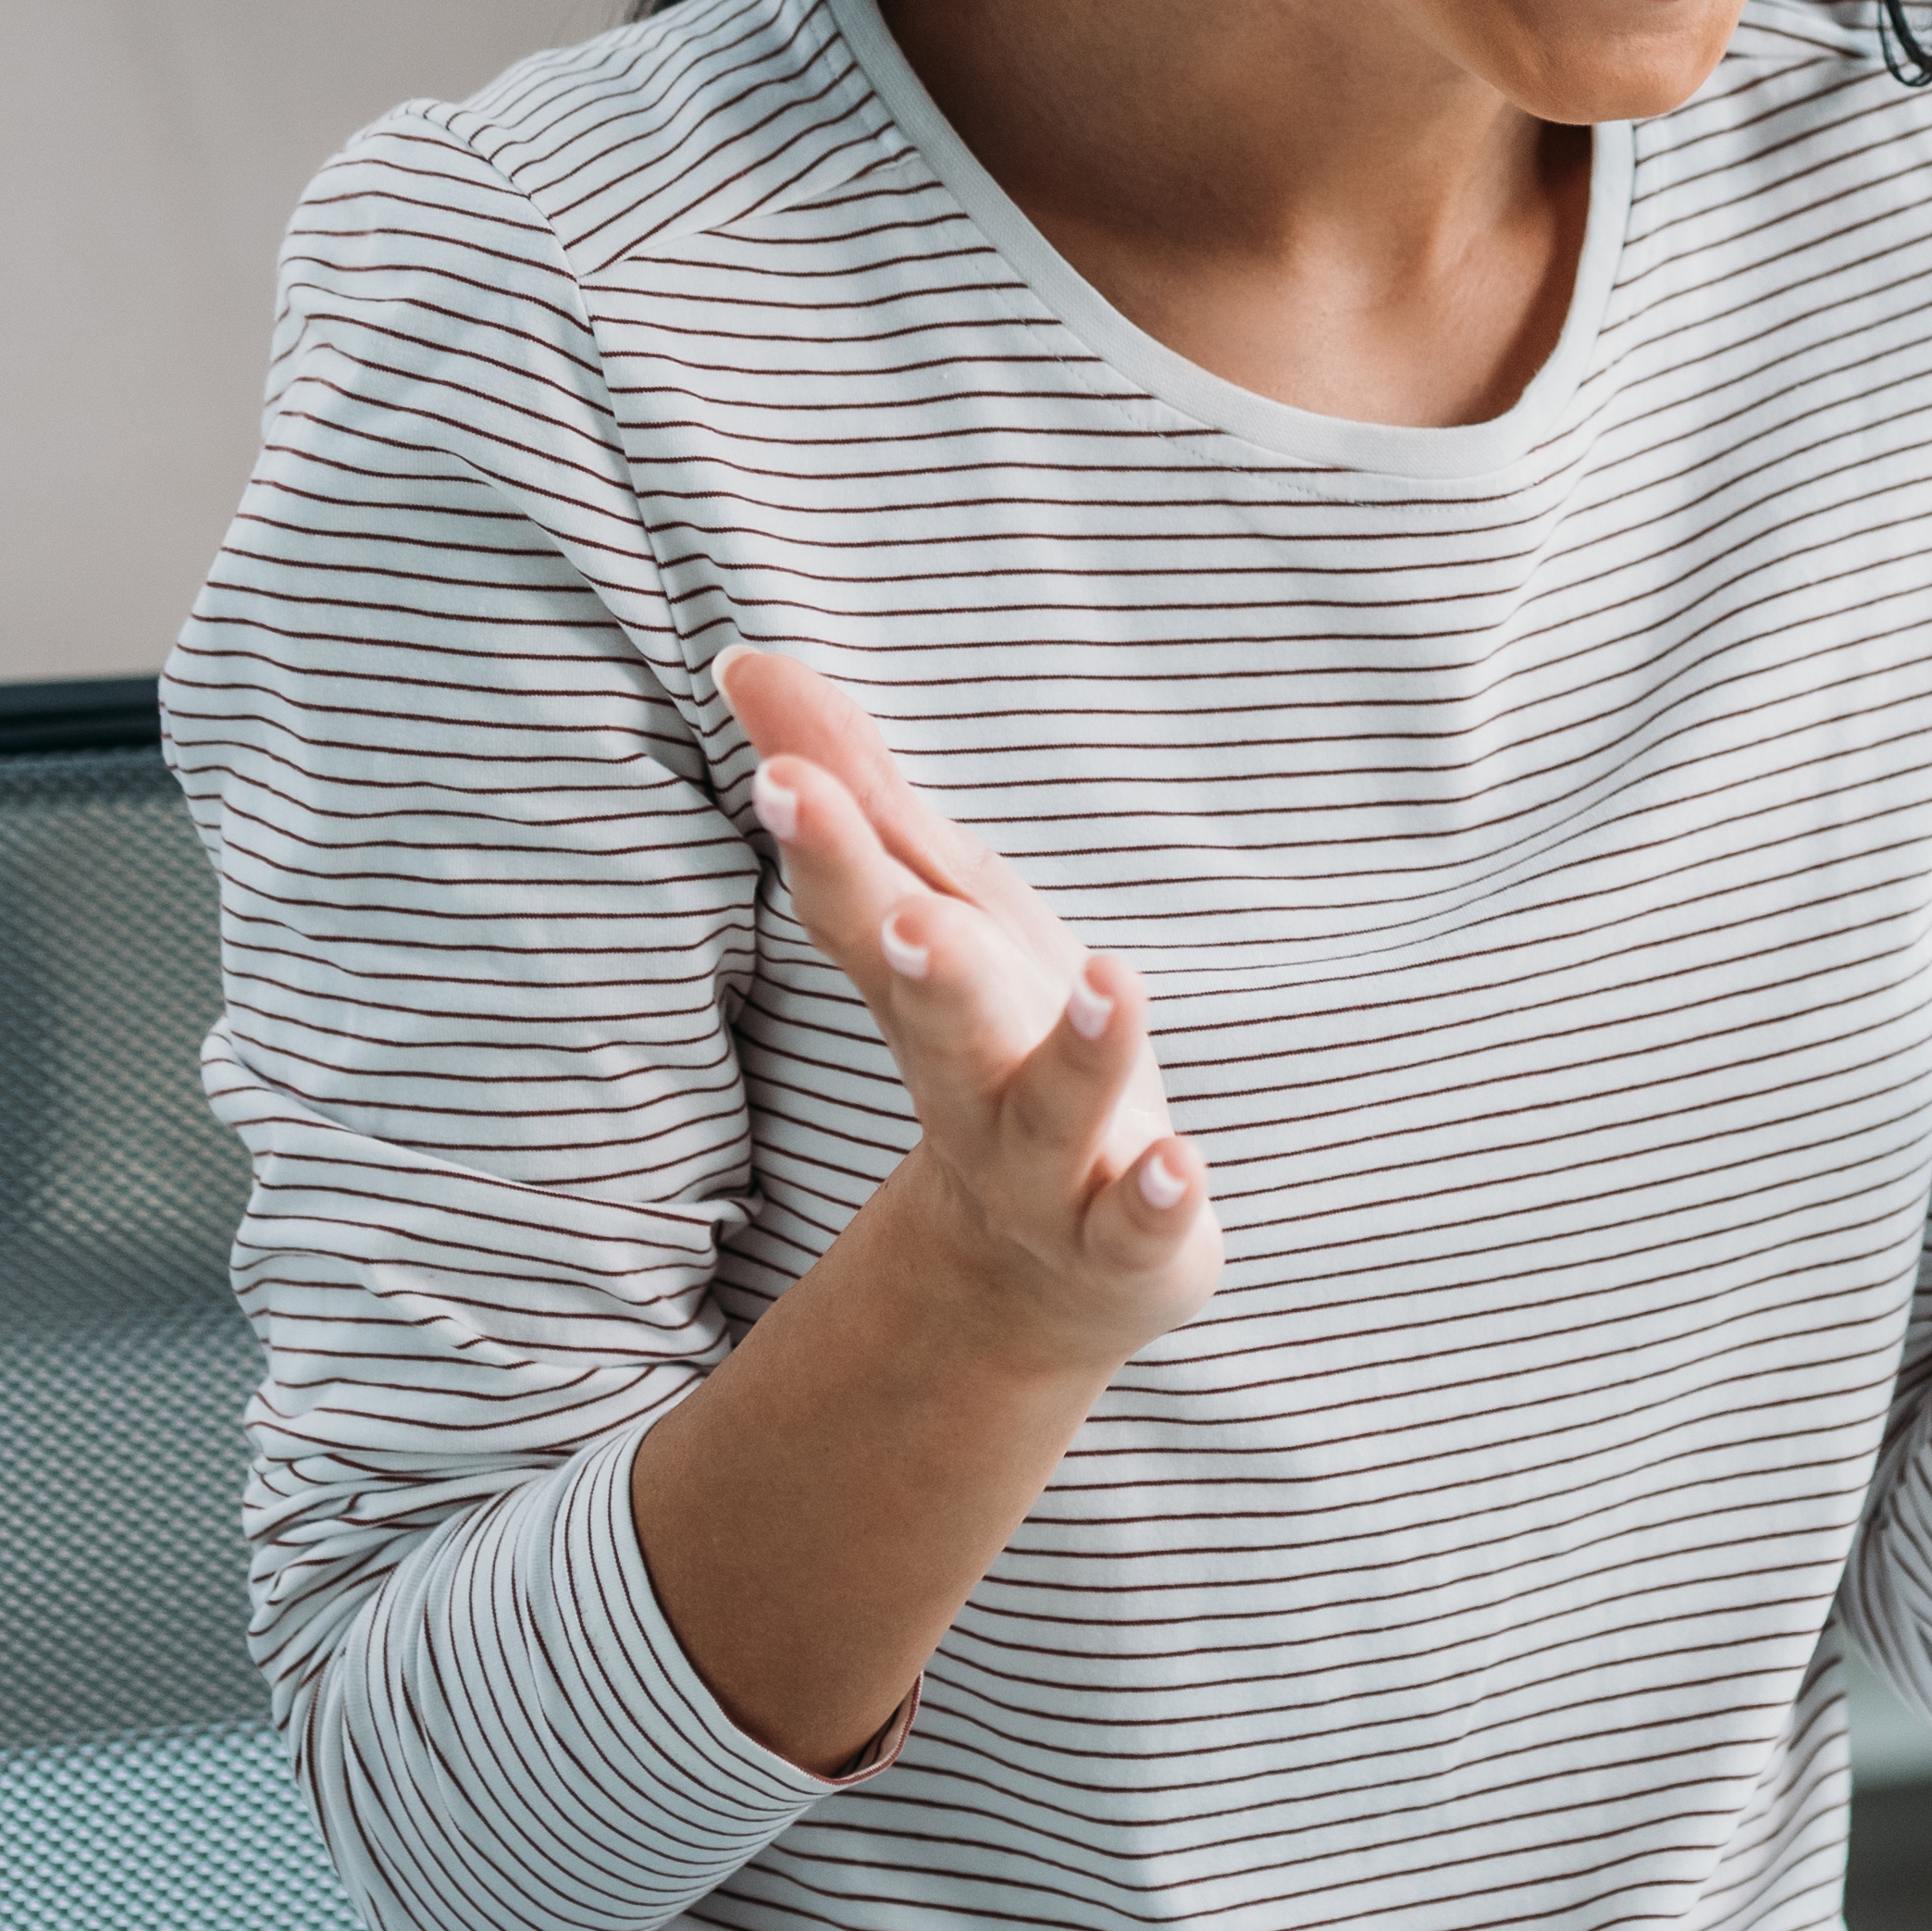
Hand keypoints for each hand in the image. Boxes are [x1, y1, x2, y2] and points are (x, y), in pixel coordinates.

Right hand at [723, 647, 1223, 1367]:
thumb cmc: (997, 1043)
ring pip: (1052, 1117)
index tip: (781, 777)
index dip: (820, 847)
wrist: (1042, 1272)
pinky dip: (1160, 1201)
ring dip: (1080, 1057)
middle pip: (938, 1021)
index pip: (859, 912)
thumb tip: (746, 659)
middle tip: (912, 922)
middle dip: (926, 969)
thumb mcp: (939, 905)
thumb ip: (856, 794)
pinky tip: (1185, 1162)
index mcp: (921, 988)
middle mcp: (968, 1081)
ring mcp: (1045, 1170)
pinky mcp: (1123, 1241)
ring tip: (1115, 984)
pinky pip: (1139, 1227)